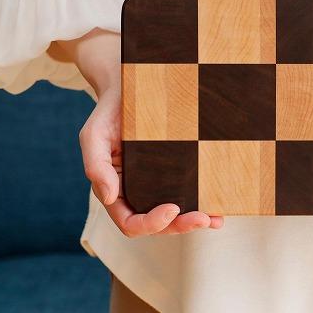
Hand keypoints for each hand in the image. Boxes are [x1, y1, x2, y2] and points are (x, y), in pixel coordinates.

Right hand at [51, 29, 223, 236]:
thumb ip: (96, 166)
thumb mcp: (94, 134)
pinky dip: (203, 207)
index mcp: (114, 190)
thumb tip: (110, 197)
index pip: (130, 222)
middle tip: (202, 218)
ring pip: (175, 216)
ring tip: (214, 220)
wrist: (130, 86)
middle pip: (157, 224)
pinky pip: (188, 196)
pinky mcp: (174, 172)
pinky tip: (218, 210)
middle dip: (179, 226)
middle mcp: (135, 192)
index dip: (150, 224)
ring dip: (194, 221)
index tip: (172, 209)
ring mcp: (155, 184)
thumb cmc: (111, 110)